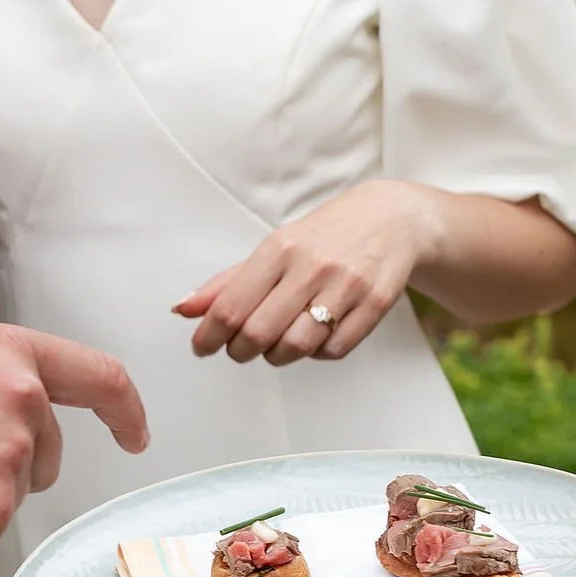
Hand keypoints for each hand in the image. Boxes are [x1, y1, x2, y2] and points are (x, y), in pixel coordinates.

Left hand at [174, 182, 437, 365]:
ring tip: (277, 343)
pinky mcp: (375, 304)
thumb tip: (183, 309)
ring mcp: (346, 286)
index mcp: (279, 248)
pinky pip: (334, 351)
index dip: (208, 337)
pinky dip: (316, 353)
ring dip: (278, 356)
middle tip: (240, 348)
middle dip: (241, 351)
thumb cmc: (325, 237)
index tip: (202, 347)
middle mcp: (311, 266)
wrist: (392, 219)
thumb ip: (228, 282)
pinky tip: (315, 337)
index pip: (230, 307)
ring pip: (296, 347)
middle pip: (259, 333)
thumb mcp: (274, 248)